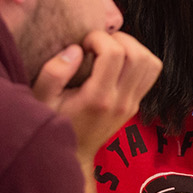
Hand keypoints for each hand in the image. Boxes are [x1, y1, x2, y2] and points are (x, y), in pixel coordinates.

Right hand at [32, 30, 161, 159]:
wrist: (74, 154)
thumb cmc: (55, 123)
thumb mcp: (41, 99)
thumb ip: (53, 73)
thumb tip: (75, 50)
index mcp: (98, 98)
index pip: (114, 54)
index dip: (99, 38)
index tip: (84, 43)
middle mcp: (120, 101)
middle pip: (138, 55)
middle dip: (119, 39)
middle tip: (99, 43)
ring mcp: (131, 104)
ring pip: (151, 63)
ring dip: (133, 47)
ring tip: (110, 49)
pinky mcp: (135, 104)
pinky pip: (150, 74)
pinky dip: (139, 60)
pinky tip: (118, 62)